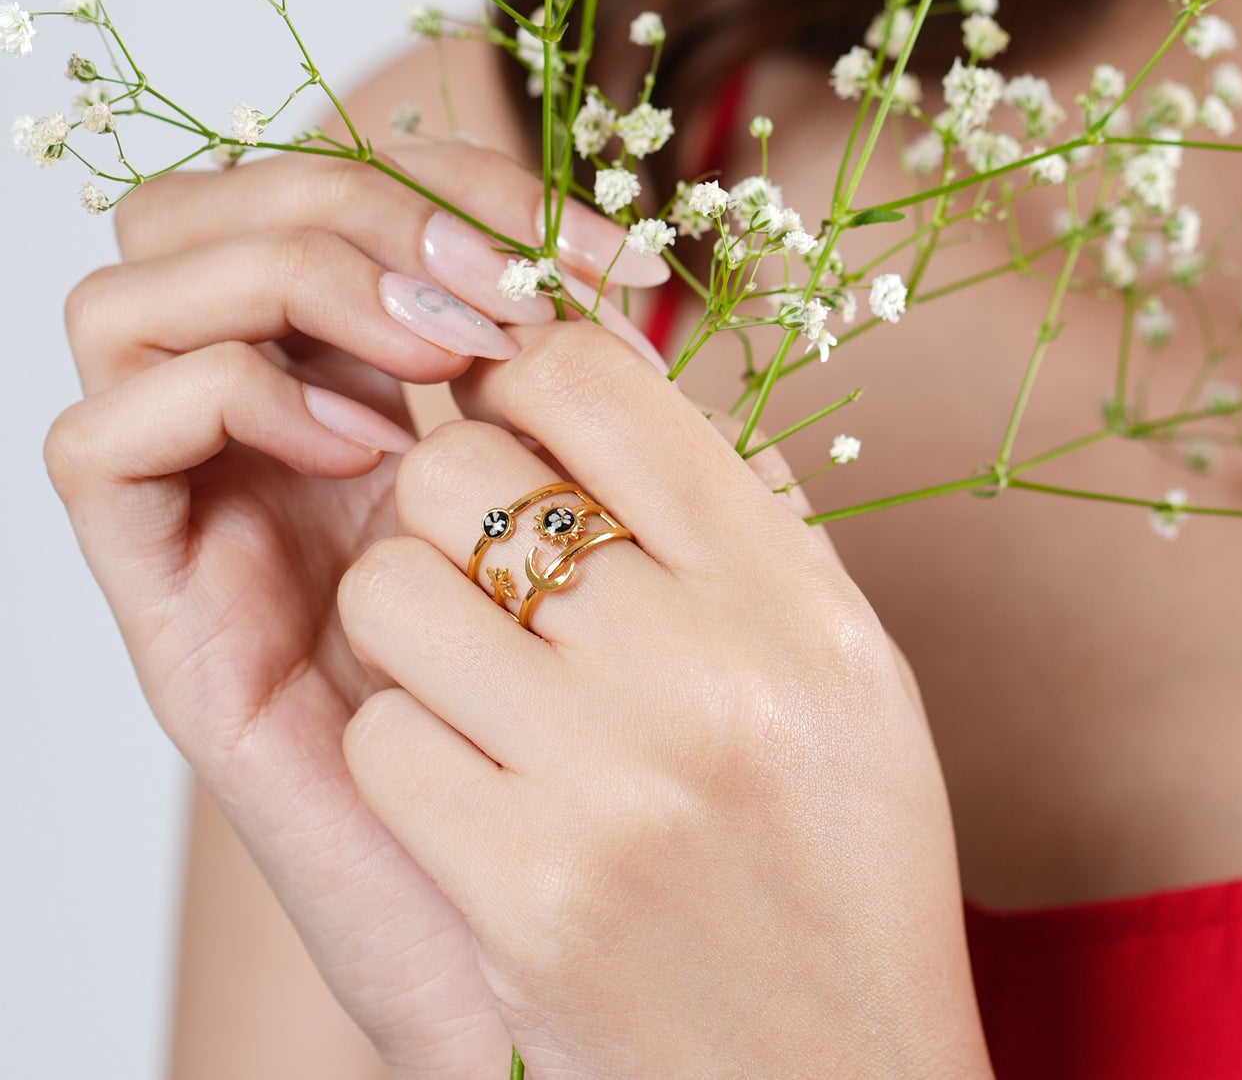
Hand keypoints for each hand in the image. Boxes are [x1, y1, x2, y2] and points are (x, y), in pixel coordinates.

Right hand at [42, 143, 668, 1078]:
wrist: (589, 943)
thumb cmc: (631, 727)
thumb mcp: (642, 523)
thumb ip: (616, 399)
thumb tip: (620, 266)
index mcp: (387, 389)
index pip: (356, 189)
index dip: (471, 179)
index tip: (615, 258)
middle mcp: (281, 431)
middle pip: (217, 206)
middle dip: (362, 201)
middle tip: (499, 292)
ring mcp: (214, 510)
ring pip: (131, 294)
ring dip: (294, 278)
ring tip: (437, 362)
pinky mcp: (169, 610)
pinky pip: (98, 440)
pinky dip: (228, 395)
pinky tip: (370, 460)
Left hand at [336, 321, 991, 1079]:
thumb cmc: (842, 858)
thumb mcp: (848, 662)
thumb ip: (745, 509)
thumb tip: (612, 368)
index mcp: (792, 593)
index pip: (596, 380)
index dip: (519, 364)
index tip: (506, 399)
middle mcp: (706, 668)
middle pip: (460, 470)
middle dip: (447, 499)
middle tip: (483, 555)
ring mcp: (608, 782)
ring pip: (390, 593)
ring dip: (410, 626)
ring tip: (475, 677)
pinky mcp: (520, 891)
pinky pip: (380, 739)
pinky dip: (409, 753)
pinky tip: (475, 789)